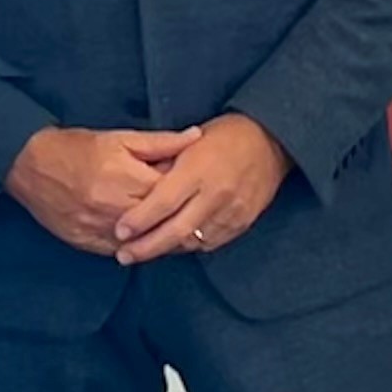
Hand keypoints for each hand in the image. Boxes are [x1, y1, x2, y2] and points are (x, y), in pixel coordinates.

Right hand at [6, 126, 196, 256]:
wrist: (30, 166)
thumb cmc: (76, 148)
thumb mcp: (120, 138)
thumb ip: (161, 142)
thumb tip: (196, 137)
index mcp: (127, 178)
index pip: (172, 193)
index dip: (187, 191)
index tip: (196, 188)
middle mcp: (116, 209)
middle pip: (161, 221)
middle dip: (178, 217)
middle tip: (192, 212)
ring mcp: (101, 230)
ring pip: (144, 243)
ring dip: (161, 238)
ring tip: (174, 230)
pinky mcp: (88, 244)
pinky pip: (121, 252)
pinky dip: (136, 247)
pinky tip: (146, 241)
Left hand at [113, 114, 289, 265]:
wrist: (271, 141)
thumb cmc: (225, 136)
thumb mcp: (190, 141)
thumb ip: (165, 165)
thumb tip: (138, 189)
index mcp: (198, 169)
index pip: (162, 202)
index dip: (139, 220)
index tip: (120, 231)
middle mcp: (215, 193)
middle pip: (176, 230)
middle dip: (146, 247)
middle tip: (124, 255)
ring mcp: (231, 211)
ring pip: (192, 241)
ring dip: (166, 249)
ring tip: (144, 252)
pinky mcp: (242, 223)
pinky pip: (210, 243)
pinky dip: (190, 246)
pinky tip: (174, 245)